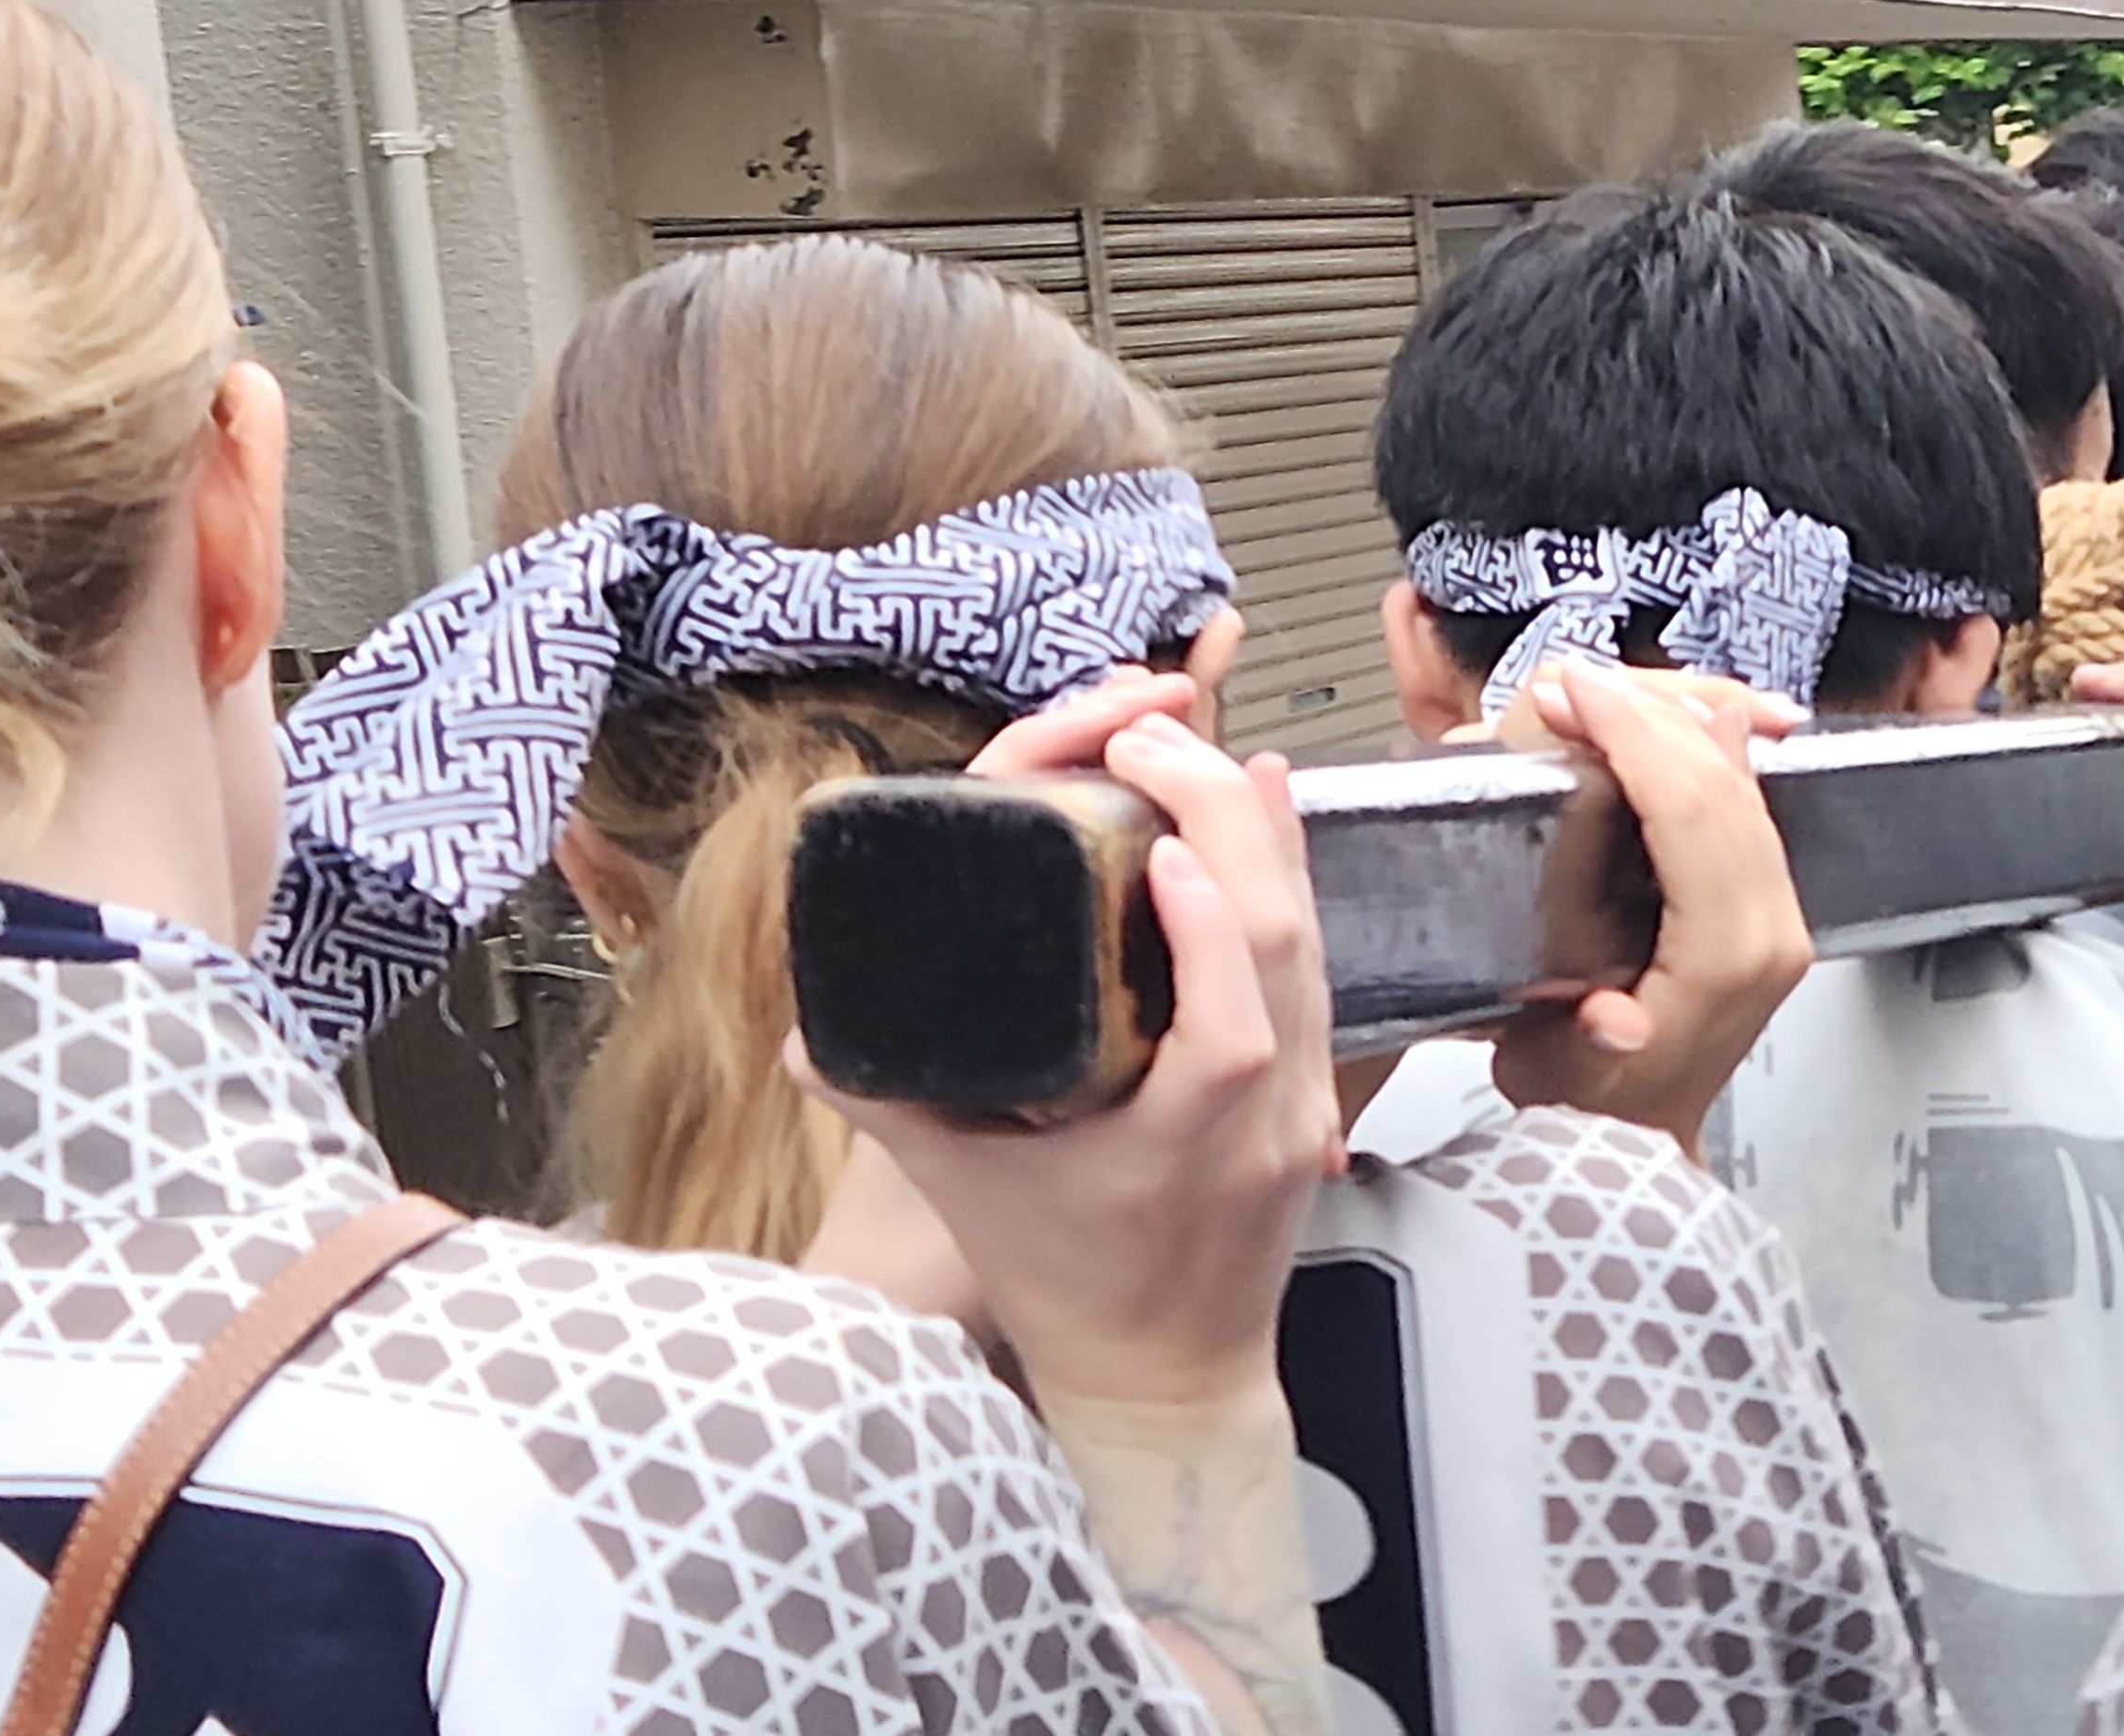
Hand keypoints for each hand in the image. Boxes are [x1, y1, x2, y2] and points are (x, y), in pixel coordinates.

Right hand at [813, 692, 1339, 1420]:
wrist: (1168, 1380)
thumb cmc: (1067, 1291)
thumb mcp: (969, 1199)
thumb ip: (891, 1111)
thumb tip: (805, 1041)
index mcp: (1180, 1153)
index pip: (1228, 1032)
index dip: (1207, 926)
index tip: (1158, 842)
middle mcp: (1261, 1124)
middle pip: (1283, 955)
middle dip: (1231, 829)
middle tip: (1156, 743)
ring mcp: (1303, 1106)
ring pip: (1313, 949)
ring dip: (1269, 840)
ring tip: (1209, 747)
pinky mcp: (1317, 1090)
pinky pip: (1318, 967)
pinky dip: (1292, 884)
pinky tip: (1268, 812)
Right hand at [1488, 657, 1806, 1144]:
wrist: (1641, 1139)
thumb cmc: (1589, 1108)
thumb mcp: (1557, 1079)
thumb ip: (1581, 1038)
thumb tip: (1610, 1018)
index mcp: (1724, 963)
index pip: (1689, 811)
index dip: (1631, 736)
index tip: (1572, 693)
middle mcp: (1770, 933)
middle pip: (1721, 783)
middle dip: (1647, 714)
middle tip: (1575, 683)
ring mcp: (1783, 920)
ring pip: (1744, 787)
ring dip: (1677, 724)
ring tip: (1608, 692)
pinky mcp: (1776, 911)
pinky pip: (1751, 810)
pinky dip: (1710, 756)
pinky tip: (1685, 719)